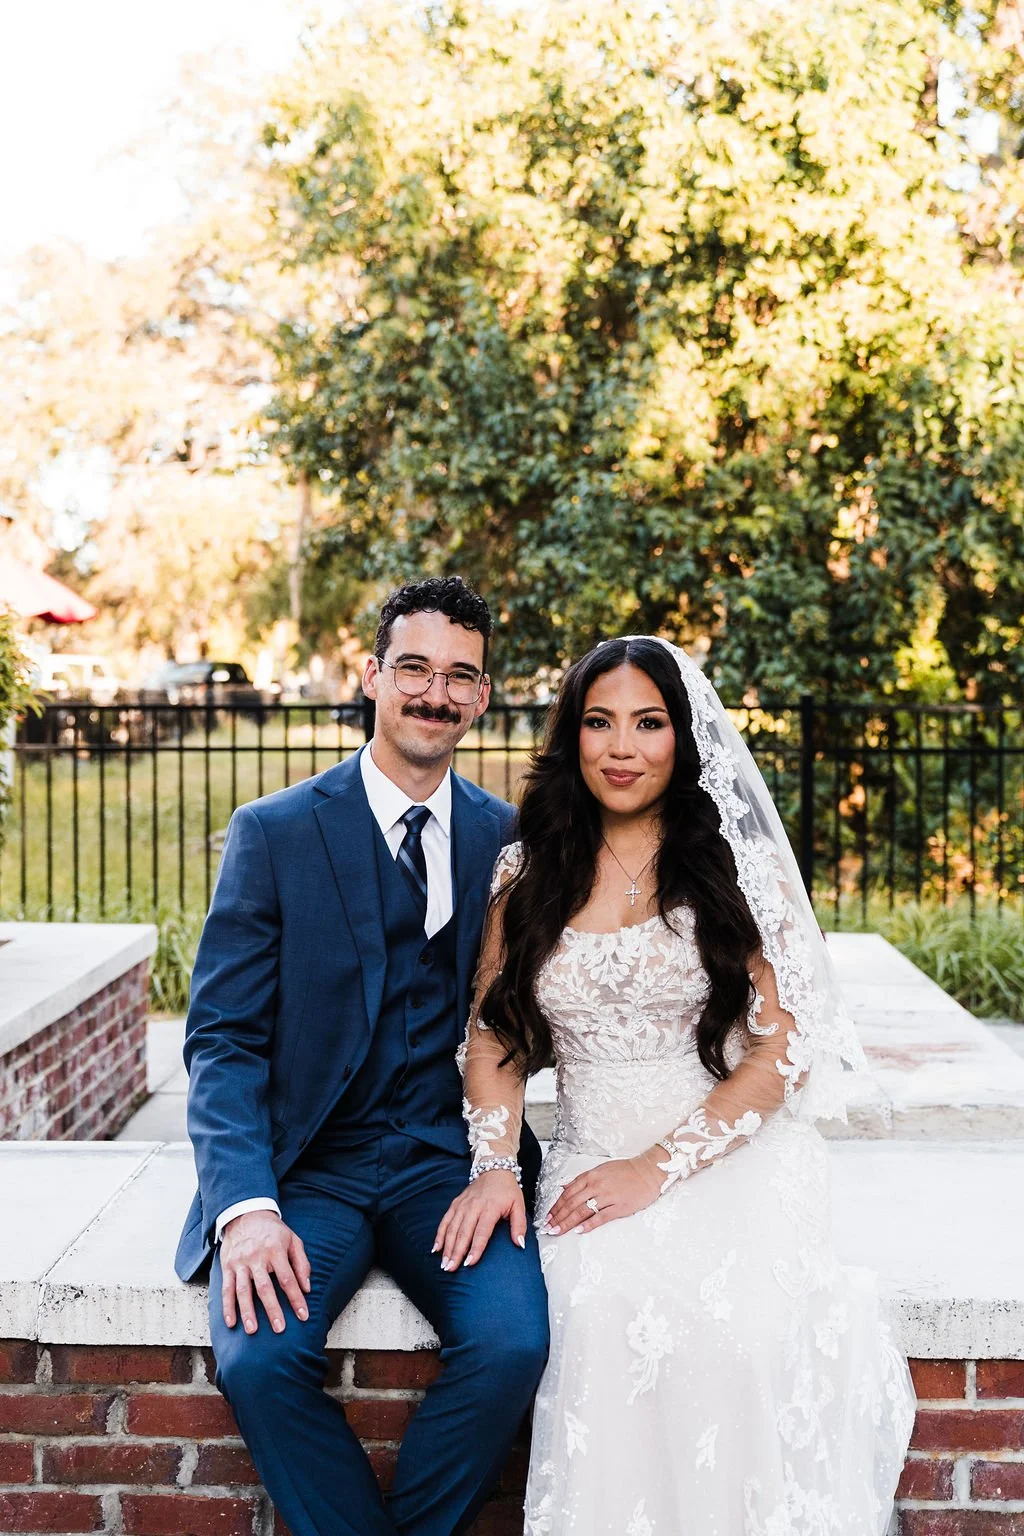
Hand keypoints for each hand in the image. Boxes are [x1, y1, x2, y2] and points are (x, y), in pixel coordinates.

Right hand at [220, 1210, 310, 1334]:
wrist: (246, 1214)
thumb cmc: (273, 1231)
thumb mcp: (293, 1240)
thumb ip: (302, 1263)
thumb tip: (307, 1288)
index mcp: (275, 1250)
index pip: (287, 1278)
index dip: (296, 1298)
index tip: (303, 1315)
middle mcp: (257, 1257)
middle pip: (265, 1287)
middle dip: (272, 1309)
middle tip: (279, 1329)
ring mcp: (240, 1262)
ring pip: (243, 1290)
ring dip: (247, 1312)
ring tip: (253, 1330)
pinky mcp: (227, 1266)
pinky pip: (226, 1289)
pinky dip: (227, 1307)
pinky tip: (231, 1322)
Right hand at [433, 1170, 527, 1271]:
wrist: (494, 1169)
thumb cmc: (507, 1190)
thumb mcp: (519, 1205)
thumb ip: (519, 1225)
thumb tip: (520, 1244)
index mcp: (490, 1208)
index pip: (482, 1232)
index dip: (475, 1248)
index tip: (470, 1263)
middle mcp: (474, 1206)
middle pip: (463, 1233)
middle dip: (456, 1252)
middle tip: (451, 1268)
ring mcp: (463, 1205)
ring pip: (452, 1228)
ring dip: (447, 1247)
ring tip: (444, 1263)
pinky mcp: (455, 1204)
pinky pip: (445, 1220)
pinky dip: (439, 1234)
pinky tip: (436, 1248)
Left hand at [545, 1149, 663, 1235]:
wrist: (648, 1171)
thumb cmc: (625, 1171)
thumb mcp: (600, 1170)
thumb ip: (582, 1179)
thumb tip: (564, 1187)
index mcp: (591, 1176)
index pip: (567, 1193)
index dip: (555, 1206)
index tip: (547, 1216)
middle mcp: (596, 1186)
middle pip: (571, 1203)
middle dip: (557, 1217)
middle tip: (547, 1228)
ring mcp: (608, 1197)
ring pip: (582, 1211)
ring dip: (567, 1222)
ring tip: (557, 1231)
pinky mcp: (619, 1207)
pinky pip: (601, 1217)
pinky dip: (589, 1224)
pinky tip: (579, 1231)